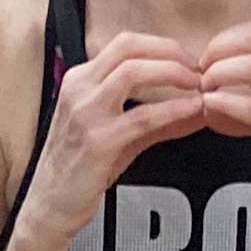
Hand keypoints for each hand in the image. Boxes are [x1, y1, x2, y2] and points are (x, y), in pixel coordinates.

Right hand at [11, 29, 212, 250]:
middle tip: (199, 69)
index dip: (163, 46)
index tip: (189, 61)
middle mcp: (78, 88)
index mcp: (80, 80)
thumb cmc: (81, 170)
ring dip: (173, 72)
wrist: (51, 206)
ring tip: (198, 85)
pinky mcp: (96, 141)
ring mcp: (85, 113)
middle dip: (171, 52)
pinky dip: (173, 109)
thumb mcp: (120, 135)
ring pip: (133, 71)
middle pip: (129, 47)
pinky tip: (192, 110)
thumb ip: (157, 119)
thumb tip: (198, 108)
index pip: (125, 44)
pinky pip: (142, 116)